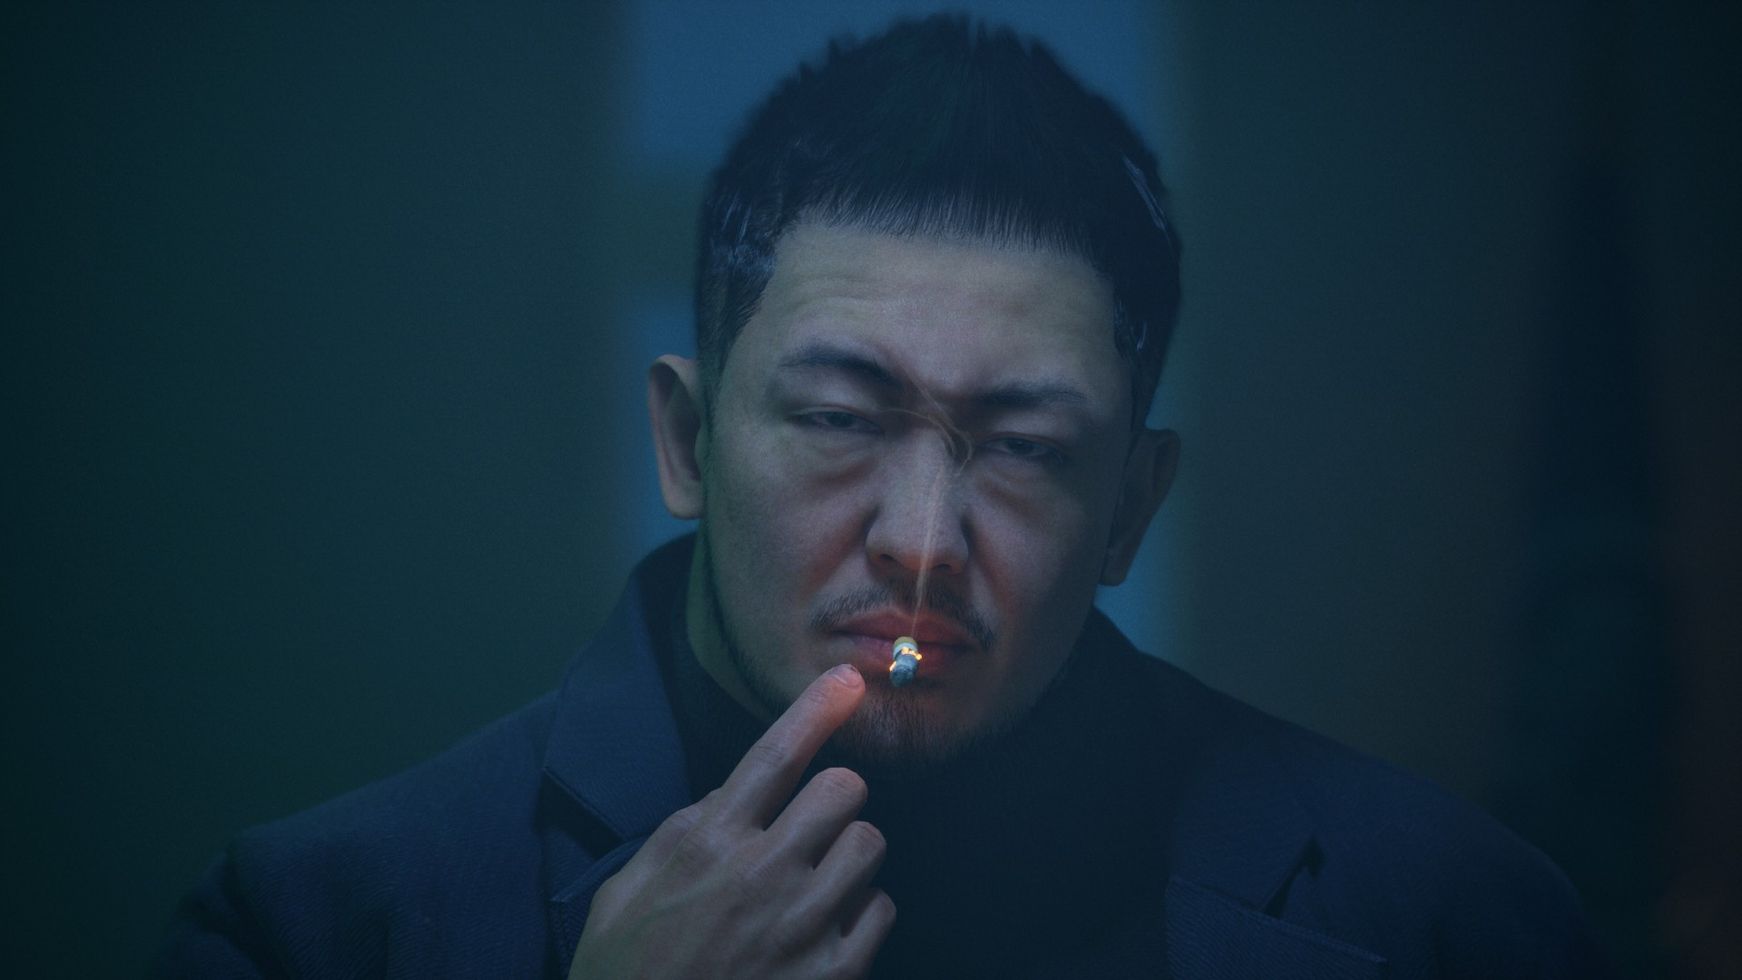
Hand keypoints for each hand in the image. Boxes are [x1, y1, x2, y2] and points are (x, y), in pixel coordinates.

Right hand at [569, 664, 895, 978]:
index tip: (848, 681)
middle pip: (843, 790)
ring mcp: (802, 924)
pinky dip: (863, 913)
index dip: (817, 708)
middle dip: (836, 798)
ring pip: (870, 844)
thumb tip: (730, 797)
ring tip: (821, 880)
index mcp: (707, 843)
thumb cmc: (626, 974)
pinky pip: (882, 910)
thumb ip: (682, 834)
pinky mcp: (833, 972)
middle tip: (816, 822)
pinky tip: (828, 929)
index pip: (774, 754)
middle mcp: (761, 873)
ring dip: (851, 854)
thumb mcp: (627, 891)